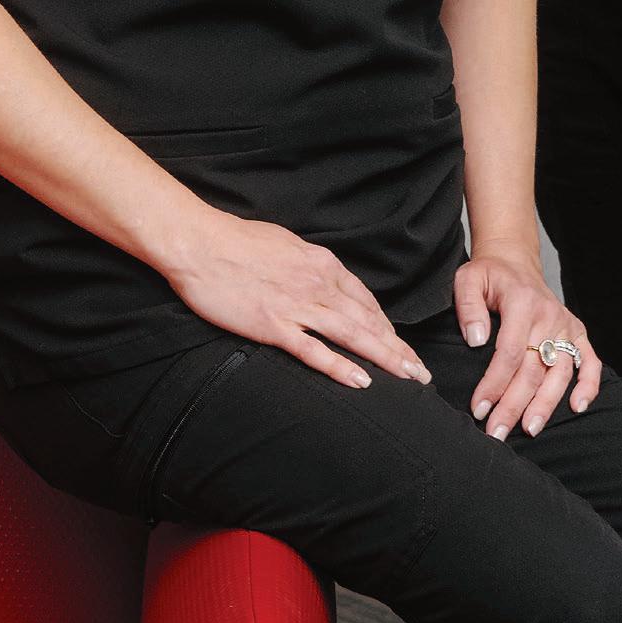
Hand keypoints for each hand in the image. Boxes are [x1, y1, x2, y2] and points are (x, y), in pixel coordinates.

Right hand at [166, 209, 430, 390]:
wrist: (201, 243)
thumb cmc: (237, 241)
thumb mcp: (285, 245)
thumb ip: (307, 265)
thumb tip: (319, 275)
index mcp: (322, 264)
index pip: (364, 299)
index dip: (386, 326)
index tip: (400, 345)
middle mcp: (318, 284)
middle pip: (367, 321)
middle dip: (397, 348)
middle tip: (420, 372)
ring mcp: (297, 306)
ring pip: (352, 336)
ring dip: (384, 359)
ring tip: (408, 378)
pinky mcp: (274, 325)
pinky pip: (314, 351)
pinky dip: (340, 367)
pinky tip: (362, 382)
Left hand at [454, 247, 600, 438]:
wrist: (514, 262)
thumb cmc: (490, 275)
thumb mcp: (468, 280)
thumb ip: (468, 307)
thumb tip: (476, 340)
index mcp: (523, 302)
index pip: (510, 352)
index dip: (494, 384)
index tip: (479, 408)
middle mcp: (549, 316)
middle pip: (533, 369)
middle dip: (514, 405)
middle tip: (497, 432)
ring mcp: (566, 326)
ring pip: (559, 373)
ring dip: (545, 404)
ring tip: (529, 429)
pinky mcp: (577, 333)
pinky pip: (589, 361)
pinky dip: (588, 385)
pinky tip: (577, 407)